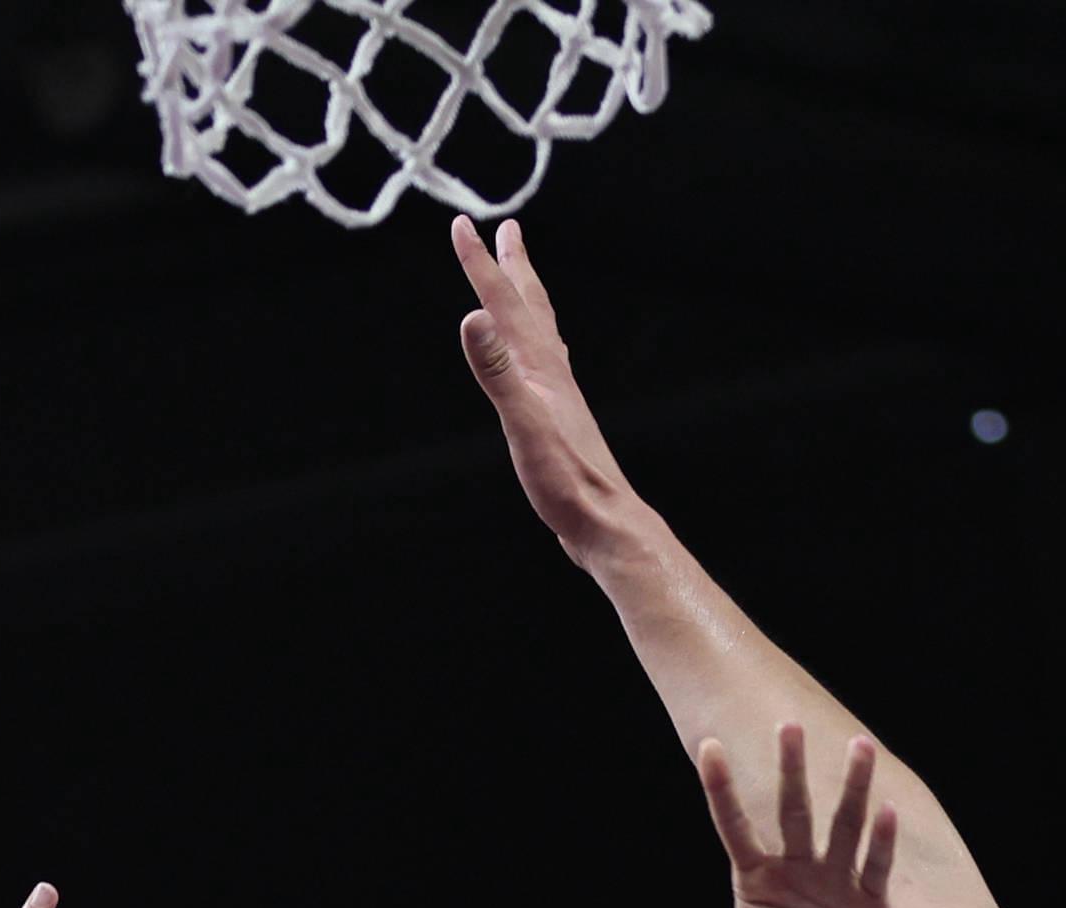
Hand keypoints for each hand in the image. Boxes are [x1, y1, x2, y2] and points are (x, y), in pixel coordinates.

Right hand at [452, 216, 638, 558]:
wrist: (605, 524)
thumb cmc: (565, 482)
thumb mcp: (523, 424)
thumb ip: (497, 371)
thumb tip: (472, 316)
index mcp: (539, 369)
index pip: (503, 304)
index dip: (481, 264)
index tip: (461, 225)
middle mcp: (553, 374)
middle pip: (532, 308)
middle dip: (516, 268)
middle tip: (509, 231)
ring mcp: (559, 397)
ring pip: (542, 335)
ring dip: (529, 303)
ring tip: (523, 285)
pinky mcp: (561, 422)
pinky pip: (545, 367)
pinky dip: (537, 348)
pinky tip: (537, 364)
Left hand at [658, 724, 902, 907]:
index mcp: (755, 882)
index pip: (734, 826)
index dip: (721, 788)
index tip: (710, 745)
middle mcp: (795, 871)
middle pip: (792, 811)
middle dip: (791, 769)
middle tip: (789, 724)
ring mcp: (834, 883)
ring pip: (841, 826)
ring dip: (851, 789)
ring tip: (860, 746)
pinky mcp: (868, 902)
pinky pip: (874, 866)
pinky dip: (880, 841)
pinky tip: (885, 809)